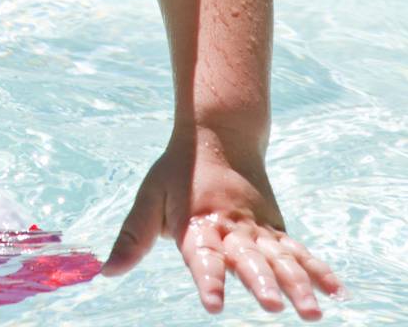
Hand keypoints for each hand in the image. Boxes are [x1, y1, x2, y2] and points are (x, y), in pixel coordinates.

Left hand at [99, 126, 348, 316]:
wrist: (219, 129)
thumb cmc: (178, 169)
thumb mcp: (150, 197)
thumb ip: (132, 238)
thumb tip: (104, 271)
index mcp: (198, 221)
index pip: (201, 254)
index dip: (207, 278)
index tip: (213, 305)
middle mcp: (231, 225)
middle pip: (247, 257)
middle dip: (261, 282)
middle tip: (275, 306)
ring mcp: (257, 226)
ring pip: (279, 256)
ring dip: (296, 283)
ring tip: (312, 312)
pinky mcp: (274, 227)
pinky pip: (297, 249)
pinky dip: (316, 268)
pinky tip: (335, 291)